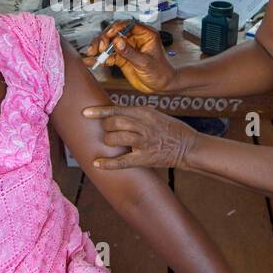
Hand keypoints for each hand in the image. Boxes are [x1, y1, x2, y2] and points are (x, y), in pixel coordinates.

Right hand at [80, 20, 178, 93]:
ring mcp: (127, 47)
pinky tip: (92, 60)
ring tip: (92, 53)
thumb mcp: (145, 63)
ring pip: (109, 43)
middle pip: (115, 32)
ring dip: (99, 47)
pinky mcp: (121, 57)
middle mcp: (134, 38)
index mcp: (145, 34)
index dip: (116, 28)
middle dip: (105, 38)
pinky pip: (109, 55)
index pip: (128, 25)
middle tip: (100, 47)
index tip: (109, 35)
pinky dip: (100, 58)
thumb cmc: (161, 72)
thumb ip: (130, 53)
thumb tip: (117, 42)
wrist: (162, 86)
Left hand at [80, 105, 196, 169]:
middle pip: (113, 123)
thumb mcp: (154, 114)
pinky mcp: (144, 158)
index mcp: (144, 112)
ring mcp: (143, 142)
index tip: (85, 113)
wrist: (188, 146)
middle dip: (106, 127)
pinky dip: (107, 163)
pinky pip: (121, 161)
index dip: (99, 112)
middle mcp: (142, 126)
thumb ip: (136, 113)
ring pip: (115, 139)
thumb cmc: (170, 129)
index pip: (116, 109)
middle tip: (108, 130)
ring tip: (112, 143)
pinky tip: (97, 163)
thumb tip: (114, 112)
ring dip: (109, 141)